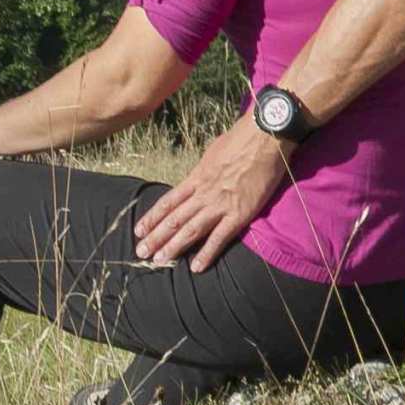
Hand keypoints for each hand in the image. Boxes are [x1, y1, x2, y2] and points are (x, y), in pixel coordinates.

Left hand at [133, 120, 289, 271]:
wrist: (264, 136)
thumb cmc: (241, 139)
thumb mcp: (213, 152)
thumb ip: (204, 168)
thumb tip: (199, 175)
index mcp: (197, 177)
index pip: (168, 202)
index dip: (152, 218)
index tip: (139, 231)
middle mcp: (203, 193)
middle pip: (174, 219)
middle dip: (156, 237)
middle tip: (141, 253)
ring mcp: (220, 205)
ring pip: (191, 230)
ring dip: (174, 247)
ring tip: (159, 262)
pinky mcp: (239, 213)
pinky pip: (220, 237)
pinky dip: (207, 253)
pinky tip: (197, 267)